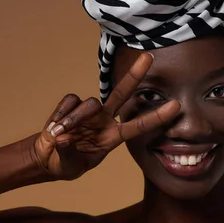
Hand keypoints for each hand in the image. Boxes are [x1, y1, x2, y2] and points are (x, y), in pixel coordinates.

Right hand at [32, 53, 180, 179]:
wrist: (47, 158)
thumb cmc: (66, 164)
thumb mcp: (70, 165)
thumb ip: (68, 152)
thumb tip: (63, 138)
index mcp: (112, 138)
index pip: (138, 126)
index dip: (157, 116)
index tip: (176, 106)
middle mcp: (105, 120)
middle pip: (122, 93)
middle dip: (135, 75)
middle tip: (149, 56)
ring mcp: (89, 111)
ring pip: (89, 104)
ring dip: (74, 119)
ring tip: (58, 134)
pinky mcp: (72, 104)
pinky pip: (70, 101)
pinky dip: (60, 114)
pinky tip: (54, 126)